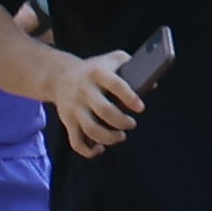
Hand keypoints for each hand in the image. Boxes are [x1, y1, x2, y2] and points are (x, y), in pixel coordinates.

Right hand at [34, 44, 150, 158]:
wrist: (59, 76)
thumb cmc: (94, 69)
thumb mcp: (112, 60)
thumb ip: (132, 66)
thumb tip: (152, 85)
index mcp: (98, 73)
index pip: (115, 85)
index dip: (130, 97)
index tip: (140, 108)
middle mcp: (84, 90)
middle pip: (104, 111)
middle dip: (122, 122)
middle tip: (131, 124)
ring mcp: (74, 107)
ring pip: (91, 129)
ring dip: (109, 138)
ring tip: (120, 137)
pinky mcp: (68, 121)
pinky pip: (76, 142)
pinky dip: (89, 151)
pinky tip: (100, 148)